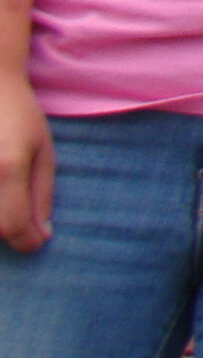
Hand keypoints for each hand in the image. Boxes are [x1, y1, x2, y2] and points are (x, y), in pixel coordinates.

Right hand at [0, 75, 53, 252]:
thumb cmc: (17, 115)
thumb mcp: (42, 150)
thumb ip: (42, 195)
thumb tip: (41, 237)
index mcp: (7, 167)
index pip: (13, 226)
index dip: (27, 242)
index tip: (35, 242)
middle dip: (7, 229)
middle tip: (15, 212)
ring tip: (5, 189)